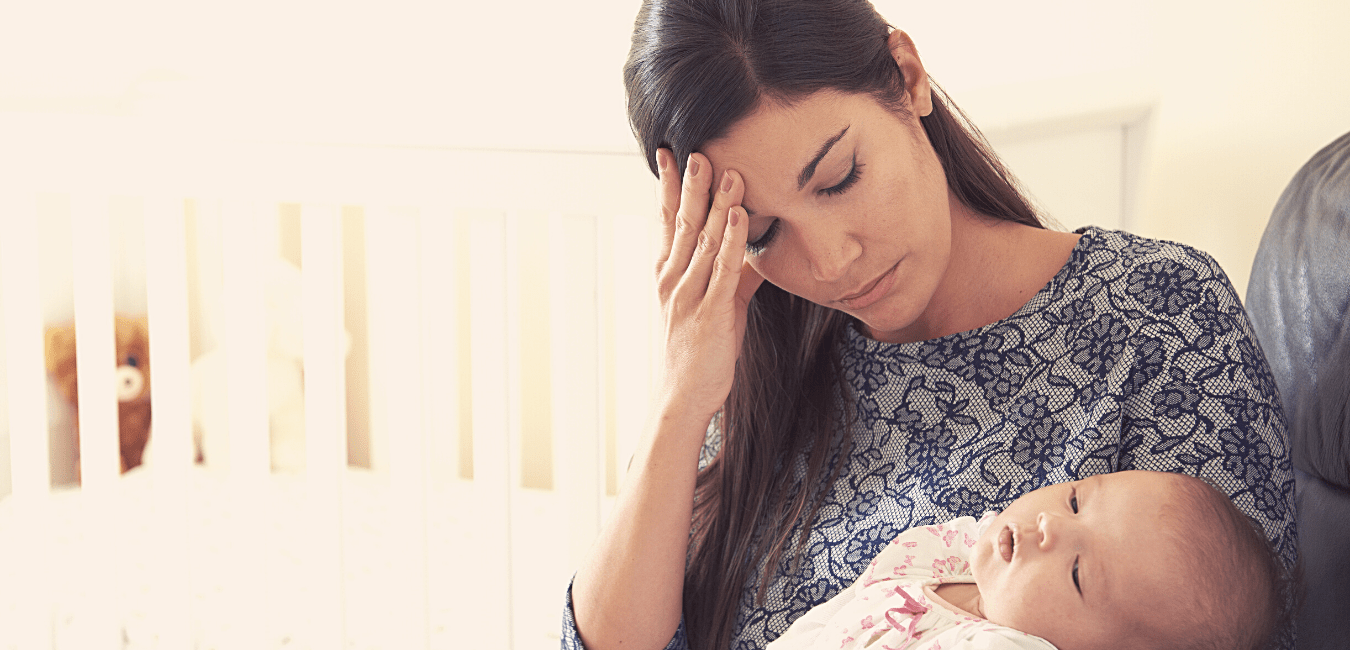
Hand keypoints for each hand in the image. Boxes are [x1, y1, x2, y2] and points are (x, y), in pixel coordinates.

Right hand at [653, 149, 763, 421]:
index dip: (671, 187)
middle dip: (692, 184)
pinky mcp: (710, 313)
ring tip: (727, 171)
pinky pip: (722, 270)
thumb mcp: (716, 307)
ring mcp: (689, 295)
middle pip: (684, 223)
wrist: (683, 396)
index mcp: (669, 274)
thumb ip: (734, 278)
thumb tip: (757, 256)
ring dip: (717, 205)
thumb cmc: (700, 352)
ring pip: (703, 241)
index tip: (670, 153)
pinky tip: (740, 216)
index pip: (668, 221)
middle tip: (697, 148)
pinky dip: (731, 241)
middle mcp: (673, 279)